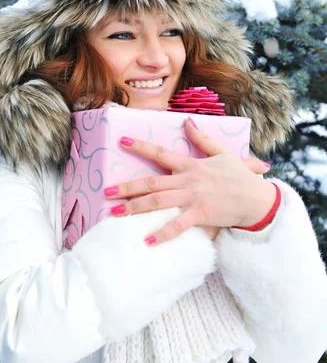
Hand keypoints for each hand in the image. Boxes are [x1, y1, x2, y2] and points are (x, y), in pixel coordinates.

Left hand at [104, 118, 275, 245]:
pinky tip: (147, 241)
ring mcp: (192, 198)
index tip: (121, 141)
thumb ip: (202, 139)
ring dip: (134, 208)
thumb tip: (188, 121)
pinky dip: (162, 234)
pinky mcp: (200, 214)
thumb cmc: (240, 177)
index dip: (140, 146)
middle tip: (106, 191)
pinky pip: (177, 225)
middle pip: (151, 182)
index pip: (161, 153)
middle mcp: (187, 180)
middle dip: (127, 187)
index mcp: (191, 164)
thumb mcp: (222, 153)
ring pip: (158, 202)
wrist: (257, 199)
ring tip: (115, 213)